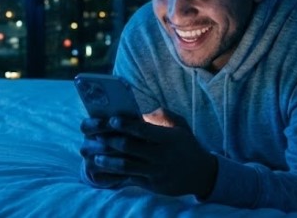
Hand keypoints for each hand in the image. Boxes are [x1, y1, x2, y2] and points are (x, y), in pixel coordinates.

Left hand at [80, 109, 217, 197]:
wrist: (201, 174)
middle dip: (110, 140)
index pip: (143, 130)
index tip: (112, 119)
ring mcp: (156, 172)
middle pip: (130, 147)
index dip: (125, 124)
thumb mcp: (180, 126)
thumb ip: (162, 116)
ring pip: (126, 166)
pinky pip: (130, 178)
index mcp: (169, 138)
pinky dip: (115, 174)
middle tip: (97, 135)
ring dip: (108, 160)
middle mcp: (162, 156)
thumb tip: (141, 112)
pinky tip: (104, 170)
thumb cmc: (186, 145)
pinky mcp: (152, 185)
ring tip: (95, 156)